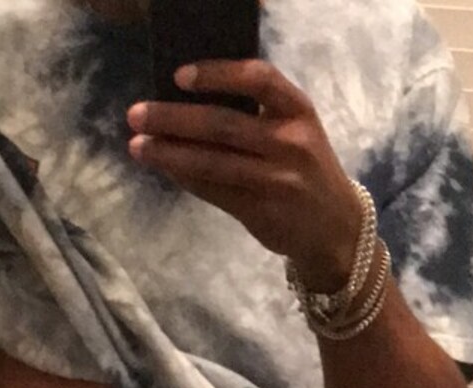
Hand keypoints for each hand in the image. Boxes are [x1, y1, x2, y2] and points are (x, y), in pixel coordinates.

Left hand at [126, 60, 363, 291]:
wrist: (336, 228)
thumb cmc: (306, 168)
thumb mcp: (295, 130)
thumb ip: (256, 114)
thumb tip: (188, 102)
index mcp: (298, 110)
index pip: (259, 79)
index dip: (217, 74)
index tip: (178, 76)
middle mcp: (290, 143)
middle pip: (223, 125)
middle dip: (173, 118)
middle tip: (136, 114)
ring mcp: (276, 180)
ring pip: (213, 163)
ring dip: (169, 154)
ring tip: (137, 146)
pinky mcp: (262, 212)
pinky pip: (215, 191)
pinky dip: (186, 179)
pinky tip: (165, 169)